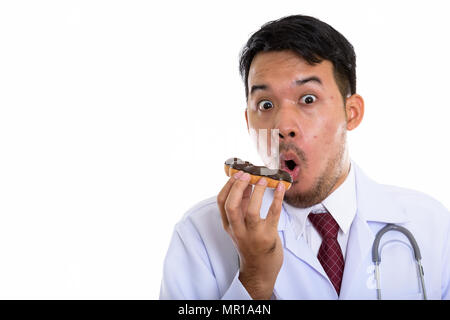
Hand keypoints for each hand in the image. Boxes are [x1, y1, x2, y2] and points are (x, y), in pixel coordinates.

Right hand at [217, 170, 285, 298]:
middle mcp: (237, 230)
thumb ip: (243, 205)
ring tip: (264, 179)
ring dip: (258, 192)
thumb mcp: (242, 224)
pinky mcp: (268, 237)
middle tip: (248, 174)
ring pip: (251, 211)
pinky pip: (273, 215)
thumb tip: (247, 181)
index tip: (238, 172)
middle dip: (238, 187)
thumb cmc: (252, 243)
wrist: (260, 270)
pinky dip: (277, 199)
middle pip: (231, 205)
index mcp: (228, 225)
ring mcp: (252, 235)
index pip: (221, 202)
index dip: (229, 185)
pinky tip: (281, 188)